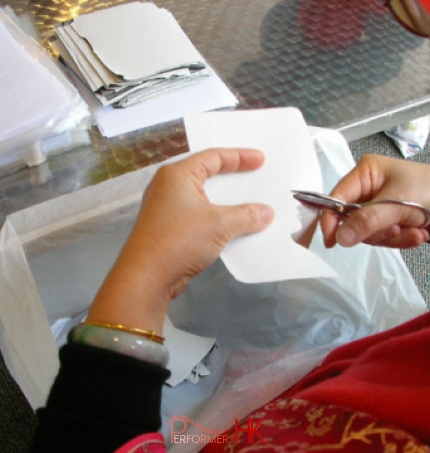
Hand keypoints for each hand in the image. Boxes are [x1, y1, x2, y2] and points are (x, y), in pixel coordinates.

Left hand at [87, 148, 273, 332]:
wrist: (147, 278)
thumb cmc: (179, 240)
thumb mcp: (219, 224)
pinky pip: (199, 218)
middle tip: (255, 177)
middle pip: (207, 175)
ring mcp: (167, 210)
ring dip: (225, 203)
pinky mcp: (169, 230)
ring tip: (248, 204)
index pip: (213, 157)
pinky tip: (233, 228)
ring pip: (203, 199)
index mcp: (177, 176)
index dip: (239, 157)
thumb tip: (266, 213)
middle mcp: (169, 188)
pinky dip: (217, 220)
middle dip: (232, 178)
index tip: (261, 160)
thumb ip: (246, 216)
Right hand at [321, 154, 429, 248]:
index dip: (331, 218)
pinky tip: (418, 233)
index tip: (332, 240)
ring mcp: (379, 206)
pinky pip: (382, 238)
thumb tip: (339, 237)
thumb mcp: (399, 203)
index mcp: (367, 173)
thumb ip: (367, 220)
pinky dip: (400, 240)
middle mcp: (369, 189)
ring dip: (391, 236)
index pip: (337, 197)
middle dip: (374, 230)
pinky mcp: (390, 220)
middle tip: (394, 230)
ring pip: (367, 232)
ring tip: (414, 230)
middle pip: (351, 219)